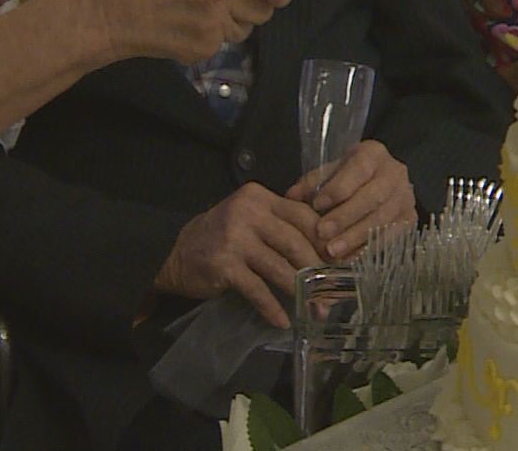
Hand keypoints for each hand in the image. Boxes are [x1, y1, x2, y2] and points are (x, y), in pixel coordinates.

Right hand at [81, 0, 295, 63]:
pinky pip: (223, 44)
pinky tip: (185, 25)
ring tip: (199, 10)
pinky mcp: (203, 49)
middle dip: (253, 4)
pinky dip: (211, 37)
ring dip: (232, 21)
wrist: (110, 9)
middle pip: (265, 9)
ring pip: (246, 28)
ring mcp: (214, 24)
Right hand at [153, 182, 323, 327]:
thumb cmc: (222, 237)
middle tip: (332, 291)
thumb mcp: (250, 219)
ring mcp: (235, 238)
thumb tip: (325, 249)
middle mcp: (248, 212)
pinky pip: (257, 290)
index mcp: (260, 197)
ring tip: (313, 309)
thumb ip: (281, 225)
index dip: (325, 240)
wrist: (176, 253)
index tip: (340, 261)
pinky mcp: (225, 265)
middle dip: (317, 270)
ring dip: (300, 293)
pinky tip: (283, 320)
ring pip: (279, 268)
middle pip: (295, 242)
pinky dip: (272, 308)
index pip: (303, 215)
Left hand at [284, 140, 415, 261]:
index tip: (317, 205)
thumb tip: (291, 197)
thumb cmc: (351, 177)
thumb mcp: (332, 171)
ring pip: (382, 220)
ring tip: (333, 252)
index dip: (338, 188)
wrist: (384, 184)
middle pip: (372, 197)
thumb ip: (312, 183)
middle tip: (322, 234)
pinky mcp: (410, 220)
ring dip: (356, 237)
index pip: (357, 169)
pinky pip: (391, 238)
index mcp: (374, 154)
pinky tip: (350, 260)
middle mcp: (395, 174)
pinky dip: (369, 250)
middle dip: (345, 217)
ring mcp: (406, 198)